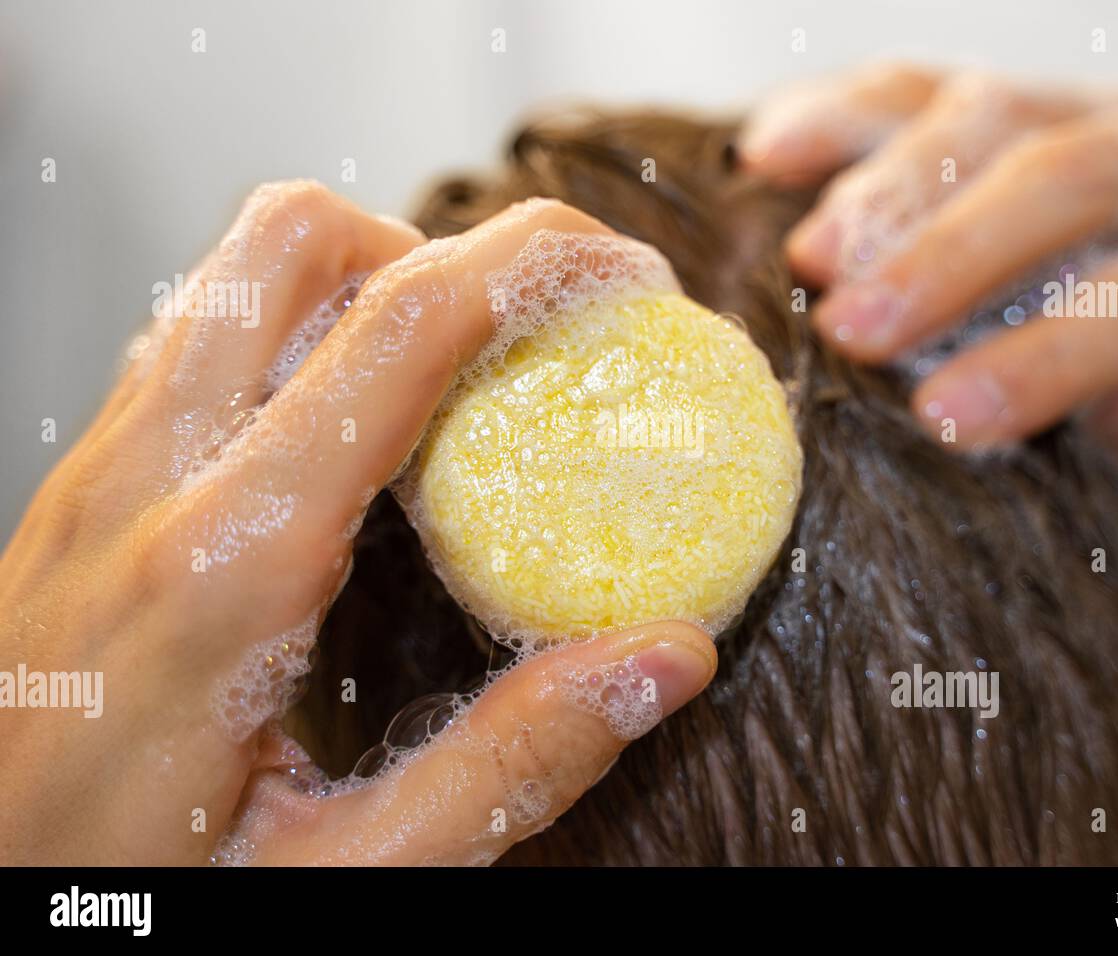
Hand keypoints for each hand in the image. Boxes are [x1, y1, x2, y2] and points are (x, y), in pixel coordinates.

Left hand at [0, 183, 715, 864]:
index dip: (536, 266)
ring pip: (235, 276)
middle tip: (517, 333)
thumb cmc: (125, 895)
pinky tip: (347, 446)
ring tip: (444, 380)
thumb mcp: (342, 872)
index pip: (401, 329)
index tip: (622, 273)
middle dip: (436, 246)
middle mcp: (150, 482)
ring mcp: (102, 473)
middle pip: (295, 239)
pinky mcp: (85, 491)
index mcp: (230, 567)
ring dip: (358, 285)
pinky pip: (198, 348)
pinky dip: (296, 343)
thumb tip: (661, 662)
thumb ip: (511, 765)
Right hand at [740, 64, 1117, 499]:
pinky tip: (769, 154)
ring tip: (811, 262)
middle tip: (851, 333)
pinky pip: (907, 84)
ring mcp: (1073, 103)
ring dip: (885, 191)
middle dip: (946, 258)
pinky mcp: (986, 92)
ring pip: (980, 112)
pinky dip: (833, 116)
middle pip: (1060, 177)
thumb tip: (1116, 411)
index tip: (940, 420)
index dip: (1043, 360)